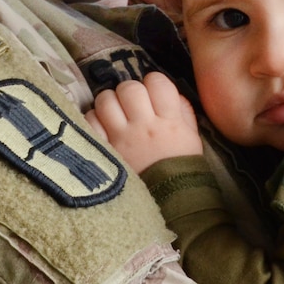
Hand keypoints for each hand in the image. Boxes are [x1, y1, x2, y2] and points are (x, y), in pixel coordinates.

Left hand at [86, 72, 203, 173]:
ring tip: (115, 113)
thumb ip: (183, 111)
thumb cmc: (181, 168)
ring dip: (110, 102)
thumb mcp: (192, 138)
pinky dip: (94, 119)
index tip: (153, 94)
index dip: (154, 83)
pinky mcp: (104, 150)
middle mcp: (144, 126)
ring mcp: (121, 138)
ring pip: (106, 99)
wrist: (168, 202)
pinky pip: (90, 120)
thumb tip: (170, 91)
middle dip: (130, 91)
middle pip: (129, 88)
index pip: (157, 82)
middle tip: (132, 104)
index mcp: (169, 121)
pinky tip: (103, 126)